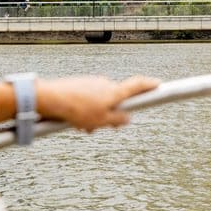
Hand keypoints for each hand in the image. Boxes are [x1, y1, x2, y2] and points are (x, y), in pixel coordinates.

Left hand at [36, 75, 158, 131]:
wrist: (51, 99)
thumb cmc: (77, 111)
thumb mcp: (102, 121)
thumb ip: (118, 120)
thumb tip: (128, 117)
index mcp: (115, 91)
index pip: (137, 85)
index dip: (150, 85)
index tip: (160, 85)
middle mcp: (105, 83)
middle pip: (117, 98)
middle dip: (112, 112)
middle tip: (103, 126)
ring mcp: (92, 83)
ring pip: (100, 101)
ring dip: (96, 114)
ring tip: (83, 127)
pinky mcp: (79, 84)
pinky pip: (88, 98)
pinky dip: (85, 109)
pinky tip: (73, 121)